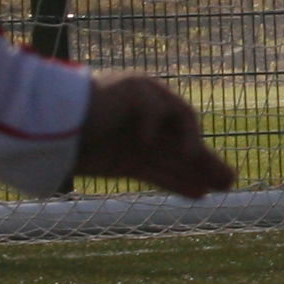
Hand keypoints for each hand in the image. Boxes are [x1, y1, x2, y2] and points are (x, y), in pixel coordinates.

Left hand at [74, 74, 234, 196]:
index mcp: (153, 98)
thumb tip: (155, 139)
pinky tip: (197, 192)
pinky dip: (177, 183)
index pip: (183, 121)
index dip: (195, 140)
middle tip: (230, 180)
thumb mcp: (132, 91)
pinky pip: (158, 174)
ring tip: (222, 188)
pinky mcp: (125, 164)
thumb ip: (155, 108)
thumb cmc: (93, 100)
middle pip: (183, 144)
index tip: (198, 158)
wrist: (53, 121)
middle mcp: (148, 123)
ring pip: (174, 162)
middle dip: (206, 161)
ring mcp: (137, 145)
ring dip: (198, 174)